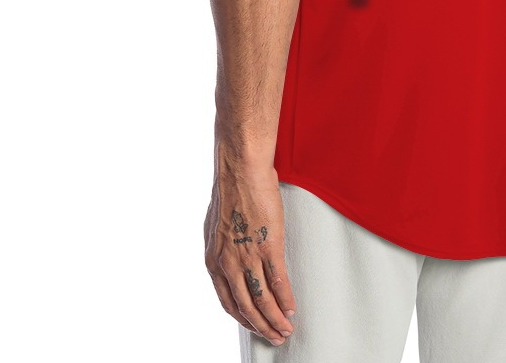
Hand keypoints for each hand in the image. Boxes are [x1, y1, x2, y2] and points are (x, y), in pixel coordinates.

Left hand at [204, 156, 296, 345]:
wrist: (240, 168)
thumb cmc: (232, 190)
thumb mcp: (217, 226)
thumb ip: (224, 247)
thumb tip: (232, 257)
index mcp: (213, 260)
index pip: (227, 302)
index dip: (243, 318)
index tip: (255, 326)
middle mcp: (226, 264)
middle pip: (245, 307)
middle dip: (261, 326)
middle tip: (275, 337)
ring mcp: (247, 256)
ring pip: (261, 300)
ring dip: (275, 319)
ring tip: (286, 330)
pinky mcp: (268, 246)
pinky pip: (278, 281)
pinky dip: (286, 299)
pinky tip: (292, 308)